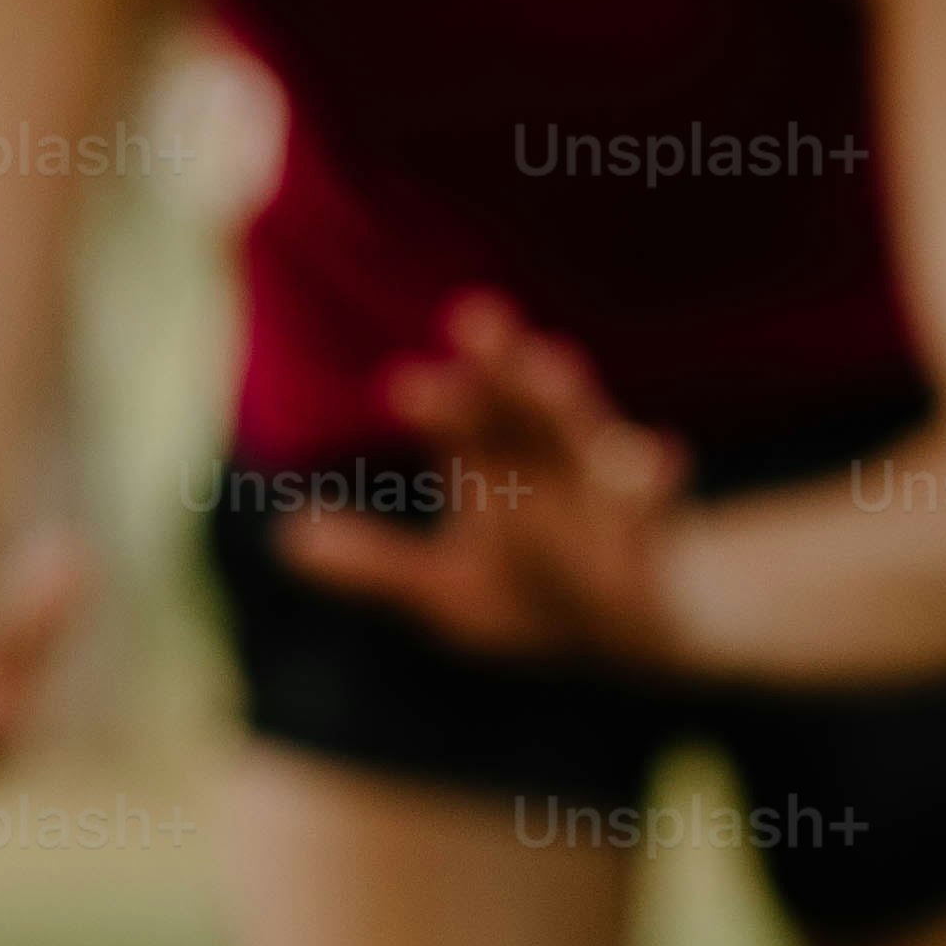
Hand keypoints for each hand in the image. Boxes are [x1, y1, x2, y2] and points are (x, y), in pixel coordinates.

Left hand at [275, 294, 687, 662]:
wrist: (640, 627)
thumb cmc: (535, 596)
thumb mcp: (449, 593)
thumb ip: (376, 568)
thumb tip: (290, 541)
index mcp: (498, 463)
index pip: (464, 420)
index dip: (440, 402)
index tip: (404, 386)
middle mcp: (550, 461)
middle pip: (521, 406)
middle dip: (501, 369)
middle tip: (476, 318)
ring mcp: (606, 492)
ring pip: (584, 438)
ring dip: (564, 404)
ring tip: (548, 365)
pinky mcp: (653, 533)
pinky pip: (655, 503)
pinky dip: (651, 478)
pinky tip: (655, 456)